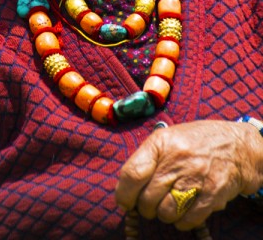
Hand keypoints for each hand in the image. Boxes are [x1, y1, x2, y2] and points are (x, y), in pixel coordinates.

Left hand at [115, 120, 262, 230]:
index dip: (124, 193)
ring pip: (165, 212)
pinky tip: (184, 210)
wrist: (236, 145)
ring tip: (169, 204)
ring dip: (164, 214)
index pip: (132, 173)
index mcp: (161, 143)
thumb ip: (147, 158)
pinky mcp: (211, 194)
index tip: (125, 201)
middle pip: (147, 199)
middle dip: (145, 206)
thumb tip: (125, 186)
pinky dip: (182, 221)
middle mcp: (176, 159)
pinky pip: (187, 219)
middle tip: (151, 202)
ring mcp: (195, 177)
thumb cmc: (195, 141)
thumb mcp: (168, 137)